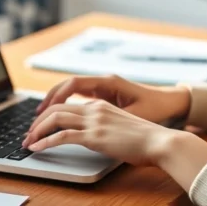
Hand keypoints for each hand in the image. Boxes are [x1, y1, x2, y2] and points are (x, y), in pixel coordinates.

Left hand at [22, 99, 180, 165]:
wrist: (160, 141)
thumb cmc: (146, 139)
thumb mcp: (121, 127)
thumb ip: (105, 128)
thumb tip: (94, 138)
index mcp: (100, 105)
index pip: (67, 104)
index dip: (49, 113)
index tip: (39, 125)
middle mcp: (94, 109)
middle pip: (56, 107)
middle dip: (37, 120)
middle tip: (28, 134)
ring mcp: (94, 121)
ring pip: (55, 118)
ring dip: (37, 130)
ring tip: (28, 142)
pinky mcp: (94, 136)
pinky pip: (62, 135)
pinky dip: (45, 141)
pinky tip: (37, 148)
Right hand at [34, 75, 191, 124]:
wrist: (171, 103)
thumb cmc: (156, 108)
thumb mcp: (136, 114)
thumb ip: (115, 117)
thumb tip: (95, 125)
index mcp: (109, 82)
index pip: (75, 83)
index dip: (57, 96)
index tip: (46, 110)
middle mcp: (103, 82)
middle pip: (67, 85)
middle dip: (49, 100)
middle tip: (36, 117)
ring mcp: (103, 88)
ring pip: (71, 91)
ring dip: (55, 102)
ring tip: (40, 117)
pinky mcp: (104, 96)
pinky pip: (79, 96)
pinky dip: (66, 104)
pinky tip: (57, 116)